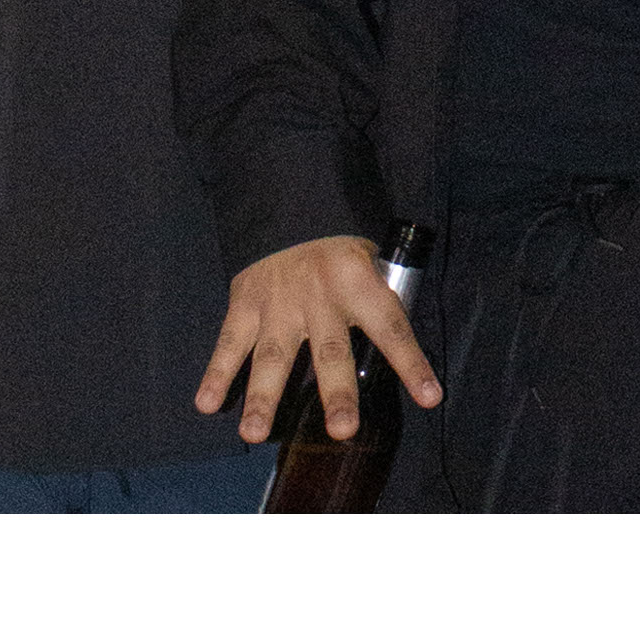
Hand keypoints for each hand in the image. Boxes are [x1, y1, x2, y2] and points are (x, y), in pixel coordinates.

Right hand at [196, 235, 442, 442]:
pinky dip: (216, 373)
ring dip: (264, 396)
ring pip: (273, 355)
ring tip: (255, 432)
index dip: (412, 362)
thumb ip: (379, 302)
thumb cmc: (339, 250)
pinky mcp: (245, 303)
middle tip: (343, 431)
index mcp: (359, 283)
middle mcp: (320, 296)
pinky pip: (229, 342)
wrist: (290, 207)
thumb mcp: (370, 262)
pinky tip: (208, 403)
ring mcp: (279, 302)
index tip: (431, 397)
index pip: (391, 326)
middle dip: (338, 393)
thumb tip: (400, 353)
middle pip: (331, 351)